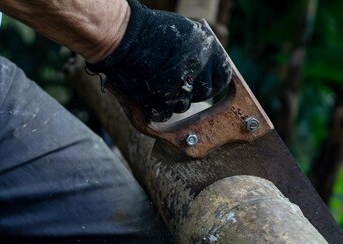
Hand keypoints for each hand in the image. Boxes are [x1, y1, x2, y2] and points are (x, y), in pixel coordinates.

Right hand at [86, 0, 231, 121]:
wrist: (120, 35)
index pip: (222, 77)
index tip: (203, 82)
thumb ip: (203, 54)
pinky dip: (155, 107)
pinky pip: (163, 114)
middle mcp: (196, 68)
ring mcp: (179, 86)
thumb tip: (213, 71)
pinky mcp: (161, 100)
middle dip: (192, 91)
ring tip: (158, 81)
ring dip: (172, 99)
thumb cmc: (152, 31)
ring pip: (183, 106)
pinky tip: (147, 91)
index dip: (213, 82)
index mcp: (207, 50)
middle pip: (204, 94)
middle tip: (176, 80)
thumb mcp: (187, 33)